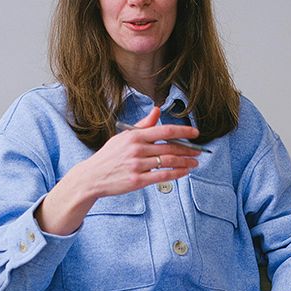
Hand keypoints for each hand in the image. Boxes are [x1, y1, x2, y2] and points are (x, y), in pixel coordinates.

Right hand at [36, 106, 200, 234]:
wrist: (92, 177)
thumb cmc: (109, 156)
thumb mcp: (123, 137)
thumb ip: (143, 125)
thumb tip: (157, 110)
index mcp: (135, 137)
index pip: (164, 131)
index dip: (183, 132)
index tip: (195, 133)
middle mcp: (137, 150)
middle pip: (170, 148)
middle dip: (188, 150)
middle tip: (198, 152)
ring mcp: (137, 165)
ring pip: (169, 162)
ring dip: (185, 162)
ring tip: (195, 163)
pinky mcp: (137, 180)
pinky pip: (162, 176)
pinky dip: (176, 174)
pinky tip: (184, 172)